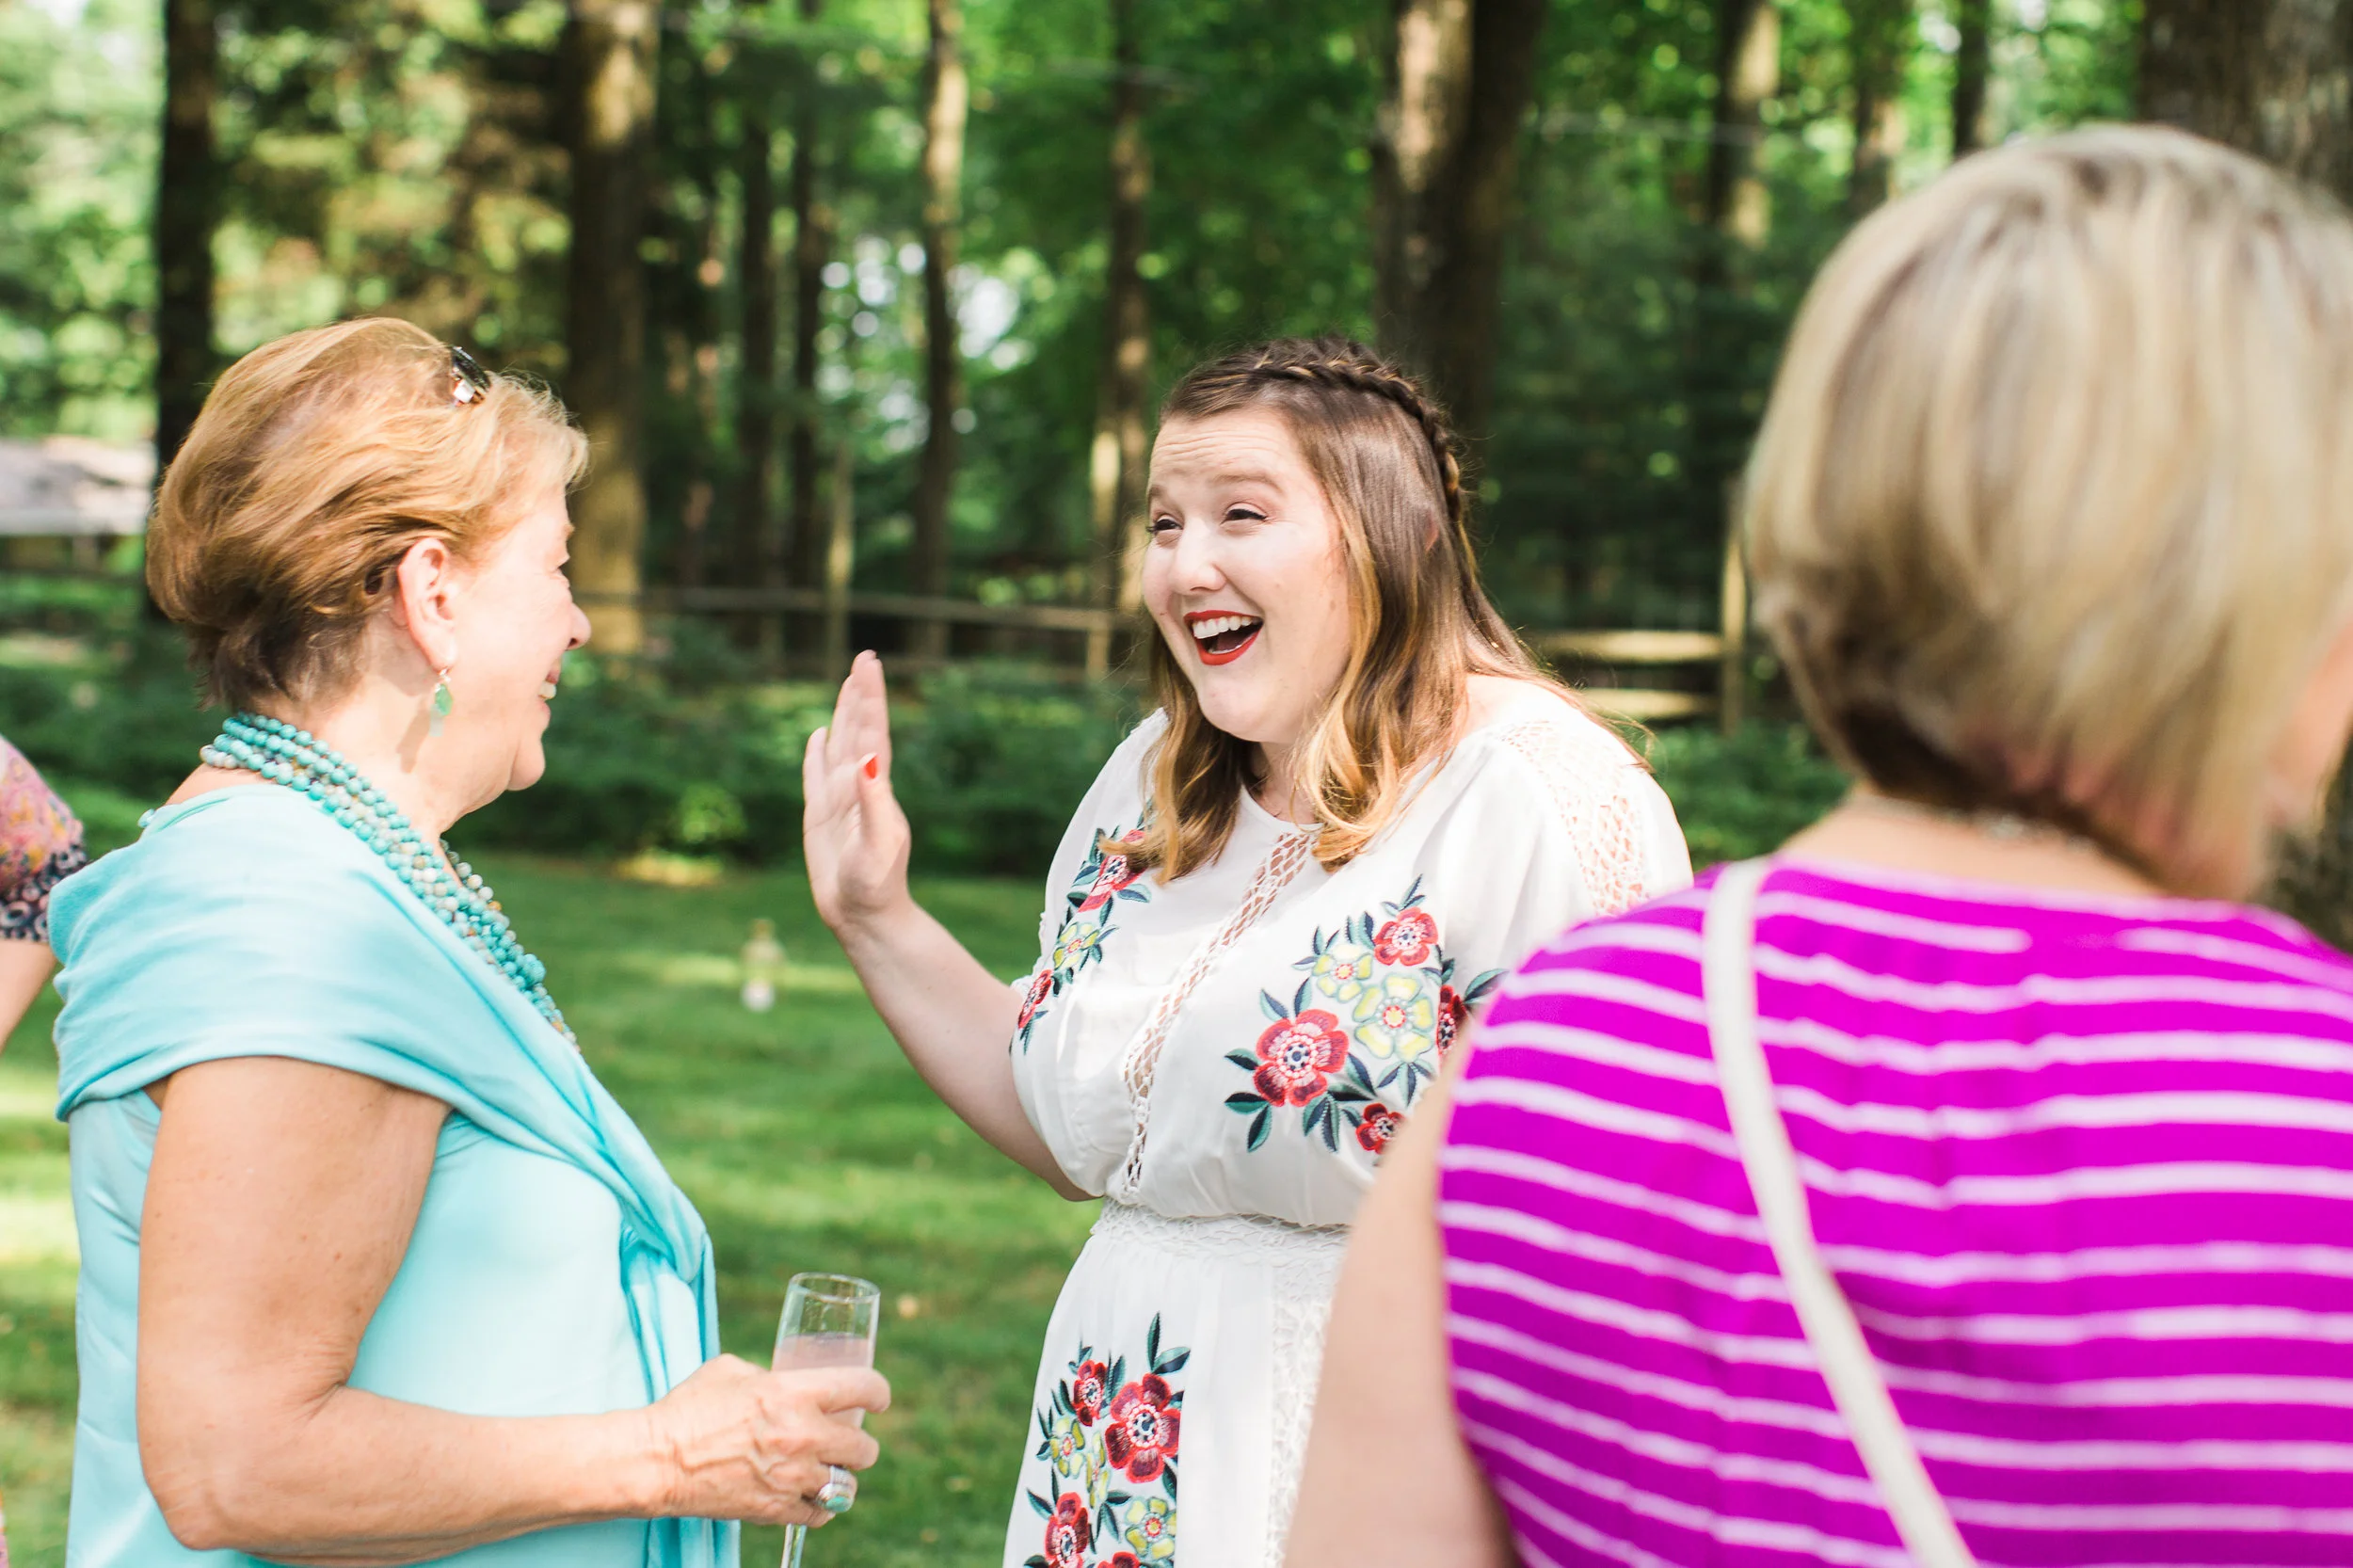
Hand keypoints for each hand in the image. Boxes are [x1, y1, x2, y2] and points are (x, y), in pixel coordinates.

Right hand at [645, 1354, 890, 1526]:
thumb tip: (786, 1382)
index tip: (878, 1400)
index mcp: (794, 1393)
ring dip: (842, 1478)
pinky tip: (812, 1497)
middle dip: (861, 1444)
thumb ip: (769, 1376)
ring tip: (830, 1472)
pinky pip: (819, 1515)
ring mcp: (791, 1477)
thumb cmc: (689, 1408)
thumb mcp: (733, 1370)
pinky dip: (820, 1507)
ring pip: (847, 1486)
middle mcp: (802, 1435)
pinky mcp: (775, 1509)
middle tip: (850, 1442)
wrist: (657, 1461)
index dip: (878, 1393)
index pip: (863, 1389)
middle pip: (865, 1448)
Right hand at [803, 651, 915, 935]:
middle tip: (864, 656)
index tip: (869, 663)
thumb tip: (866, 760)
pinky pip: (815, 776)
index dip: (870, 697)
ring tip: (846, 684)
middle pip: (858, 729)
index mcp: (875, 788)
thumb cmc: (876, 884)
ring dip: (842, 714)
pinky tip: (817, 735)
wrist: (865, 917)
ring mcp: (840, 800)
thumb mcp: (878, 843)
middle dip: (860, 693)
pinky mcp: (820, 817)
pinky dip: (815, 753)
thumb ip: (873, 802)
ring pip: (838, 746)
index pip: (872, 732)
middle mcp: (859, 787)